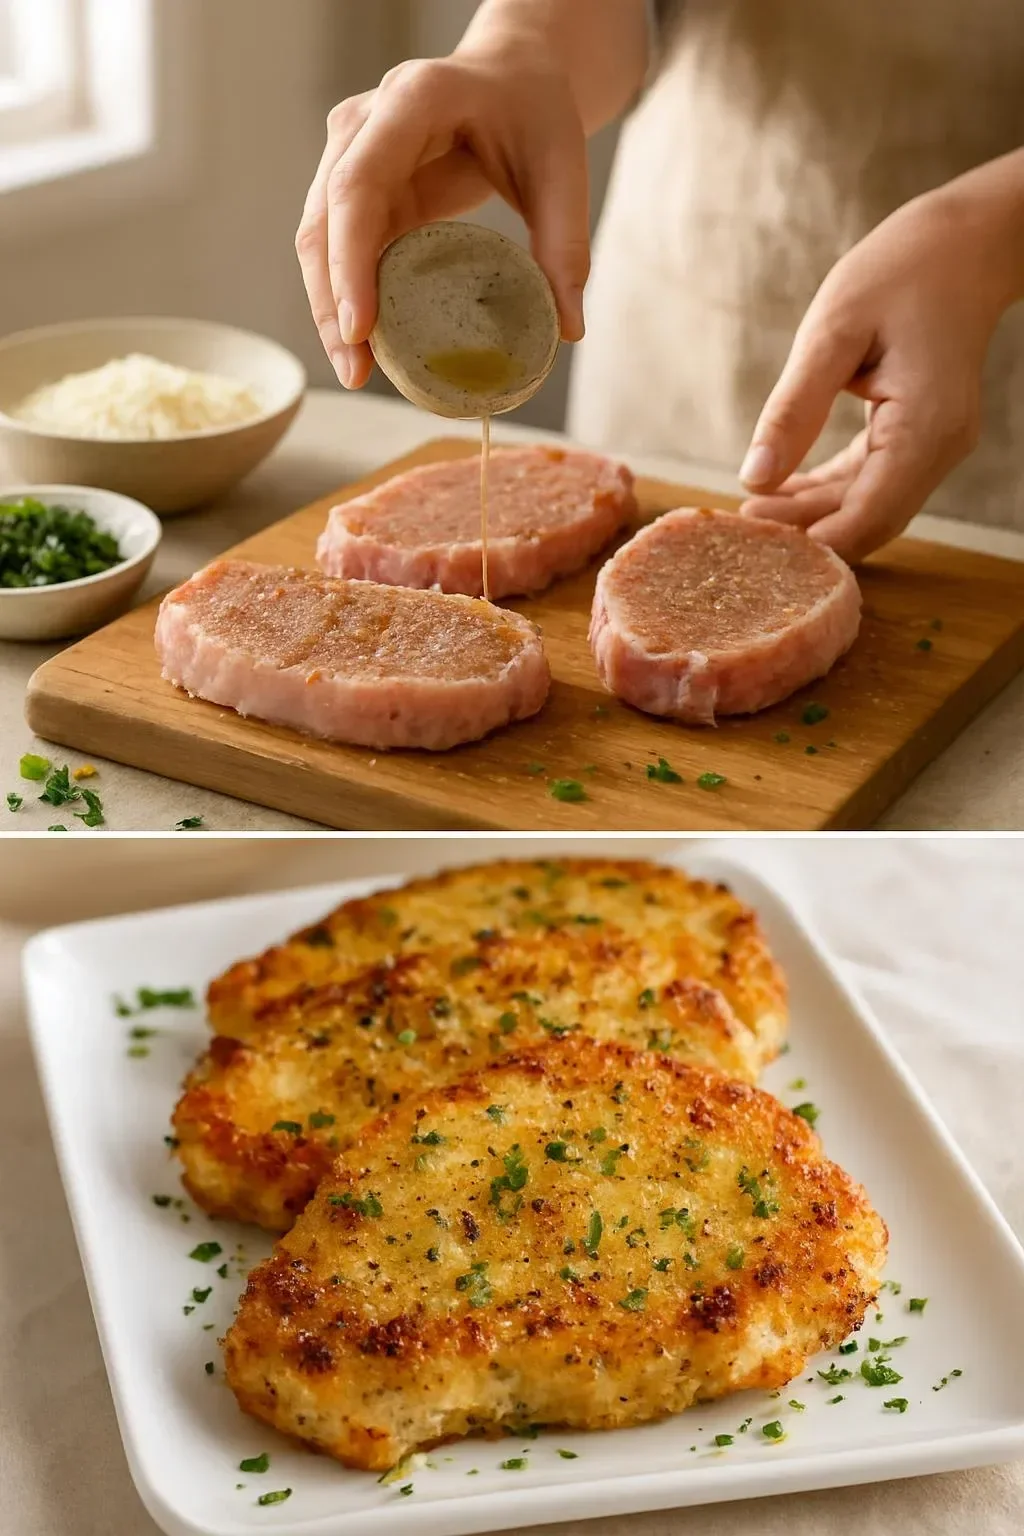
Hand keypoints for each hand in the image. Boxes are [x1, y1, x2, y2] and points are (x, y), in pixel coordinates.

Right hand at [296, 46, 589, 390]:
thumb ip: (566, 245)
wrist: (513, 76)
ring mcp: (350, 153)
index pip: (358, 185)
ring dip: (329, 307)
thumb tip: (569, 329)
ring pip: (318, 237)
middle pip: (323, 220)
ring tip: (355, 370)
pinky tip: (365, 343)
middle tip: (354, 371)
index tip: (359, 326)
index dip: (350, 260)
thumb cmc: (534, 111)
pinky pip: (338, 246)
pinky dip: (346, 294)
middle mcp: (364, 123)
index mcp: (412, 102)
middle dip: (331, 301)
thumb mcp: (562, 169)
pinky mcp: (356, 185)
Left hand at [738, 176, 1019, 562]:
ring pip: (869, 507)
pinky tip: (782, 489)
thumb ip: (794, 409)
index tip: (752, 538)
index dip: (810, 540)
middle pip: (868, 522)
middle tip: (740, 529)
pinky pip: (872, 481)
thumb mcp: (831, 332)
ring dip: (813, 515)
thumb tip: (753, 477)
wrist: (962, 245)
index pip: (868, 517)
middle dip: (806, 533)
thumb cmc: (900, 272)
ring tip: (753, 509)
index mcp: (925, 427)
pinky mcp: (921, 437)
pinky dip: (829, 491)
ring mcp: (935, 446)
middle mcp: (939, 448)